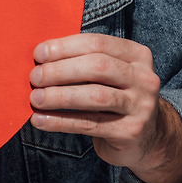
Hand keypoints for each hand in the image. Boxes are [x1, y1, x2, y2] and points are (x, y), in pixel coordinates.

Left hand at [29, 34, 181, 182]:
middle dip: (60, 71)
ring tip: (35, 99)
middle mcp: (144, 78)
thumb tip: (41, 58)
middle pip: (97, 67)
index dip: (65, 47)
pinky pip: (89, 124)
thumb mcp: (110, 75)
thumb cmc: (116, 98)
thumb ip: (84, 62)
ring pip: (95, 96)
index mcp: (137, 55)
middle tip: (35, 78)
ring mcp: (141, 106)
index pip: (98, 43)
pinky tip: (41, 120)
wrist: (146, 138)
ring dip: (59, 96)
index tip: (39, 54)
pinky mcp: (131, 131)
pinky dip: (61, 121)